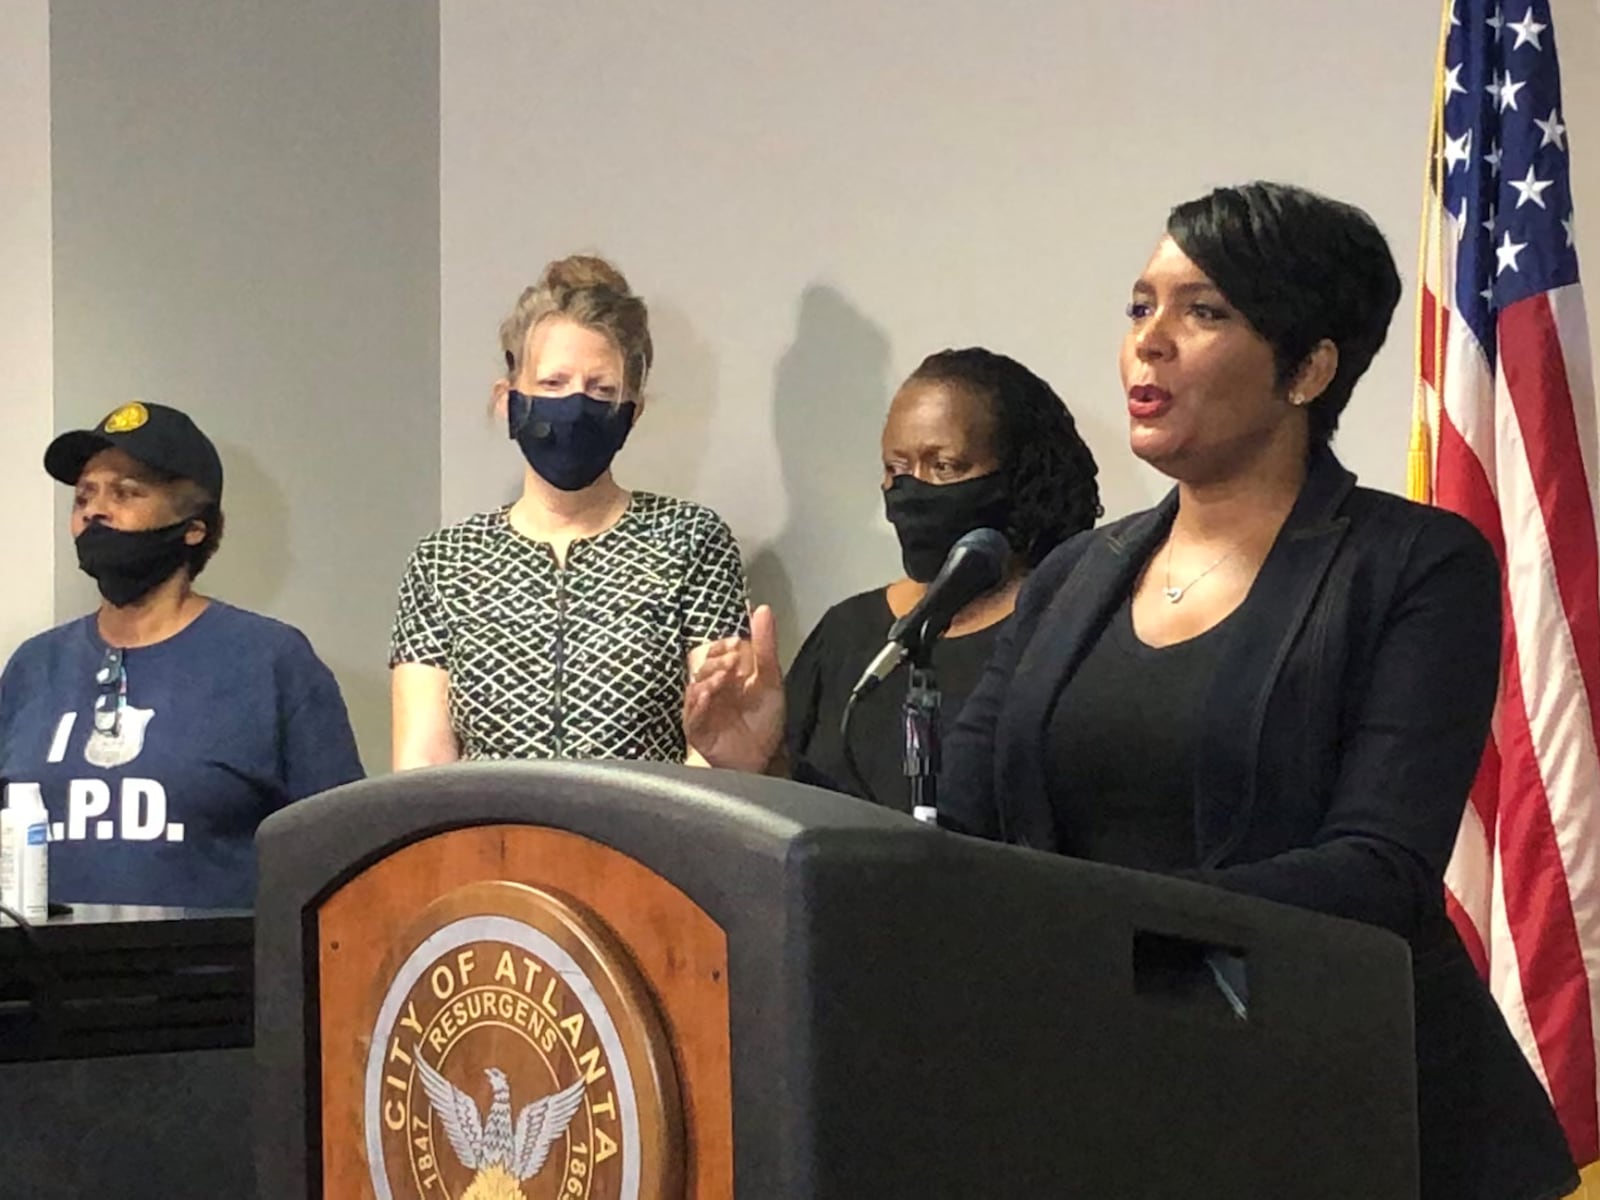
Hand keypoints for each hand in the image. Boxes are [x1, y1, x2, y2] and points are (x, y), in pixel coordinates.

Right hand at [684, 605, 784, 772]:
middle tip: (732, 664)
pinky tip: (708, 694)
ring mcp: (703, 708)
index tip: (737, 646)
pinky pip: (690, 712)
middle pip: (704, 665)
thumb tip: (762, 609)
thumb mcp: (770, 678)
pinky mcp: (696, 728)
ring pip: (696, 686)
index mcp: (729, 673)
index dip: (725, 646)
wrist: (764, 757)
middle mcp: (713, 688)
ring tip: (723, 678)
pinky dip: (698, 701)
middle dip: (716, 661)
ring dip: (708, 678)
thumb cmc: (765, 719)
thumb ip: (765, 645)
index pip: (718, 650)